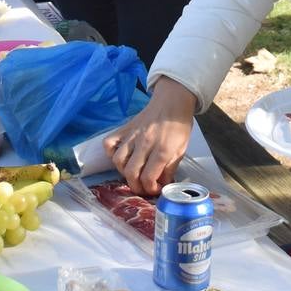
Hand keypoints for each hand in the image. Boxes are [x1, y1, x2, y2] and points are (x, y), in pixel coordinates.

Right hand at [105, 78, 197, 194]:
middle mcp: (145, 144)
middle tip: (142, 187)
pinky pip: (109, 143)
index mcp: (162, 150)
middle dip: (136, 186)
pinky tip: (121, 156)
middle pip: (131, 173)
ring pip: (118, 161)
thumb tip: (162, 184)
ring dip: (124, 172)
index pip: (148, 177)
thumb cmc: (179, 126)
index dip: (150, 189)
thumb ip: (170, 168)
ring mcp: (132, 135)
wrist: (172, 102)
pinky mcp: (125, 128)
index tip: (154, 189)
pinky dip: (111, 153)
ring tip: (133, 172)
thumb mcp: (181, 149)